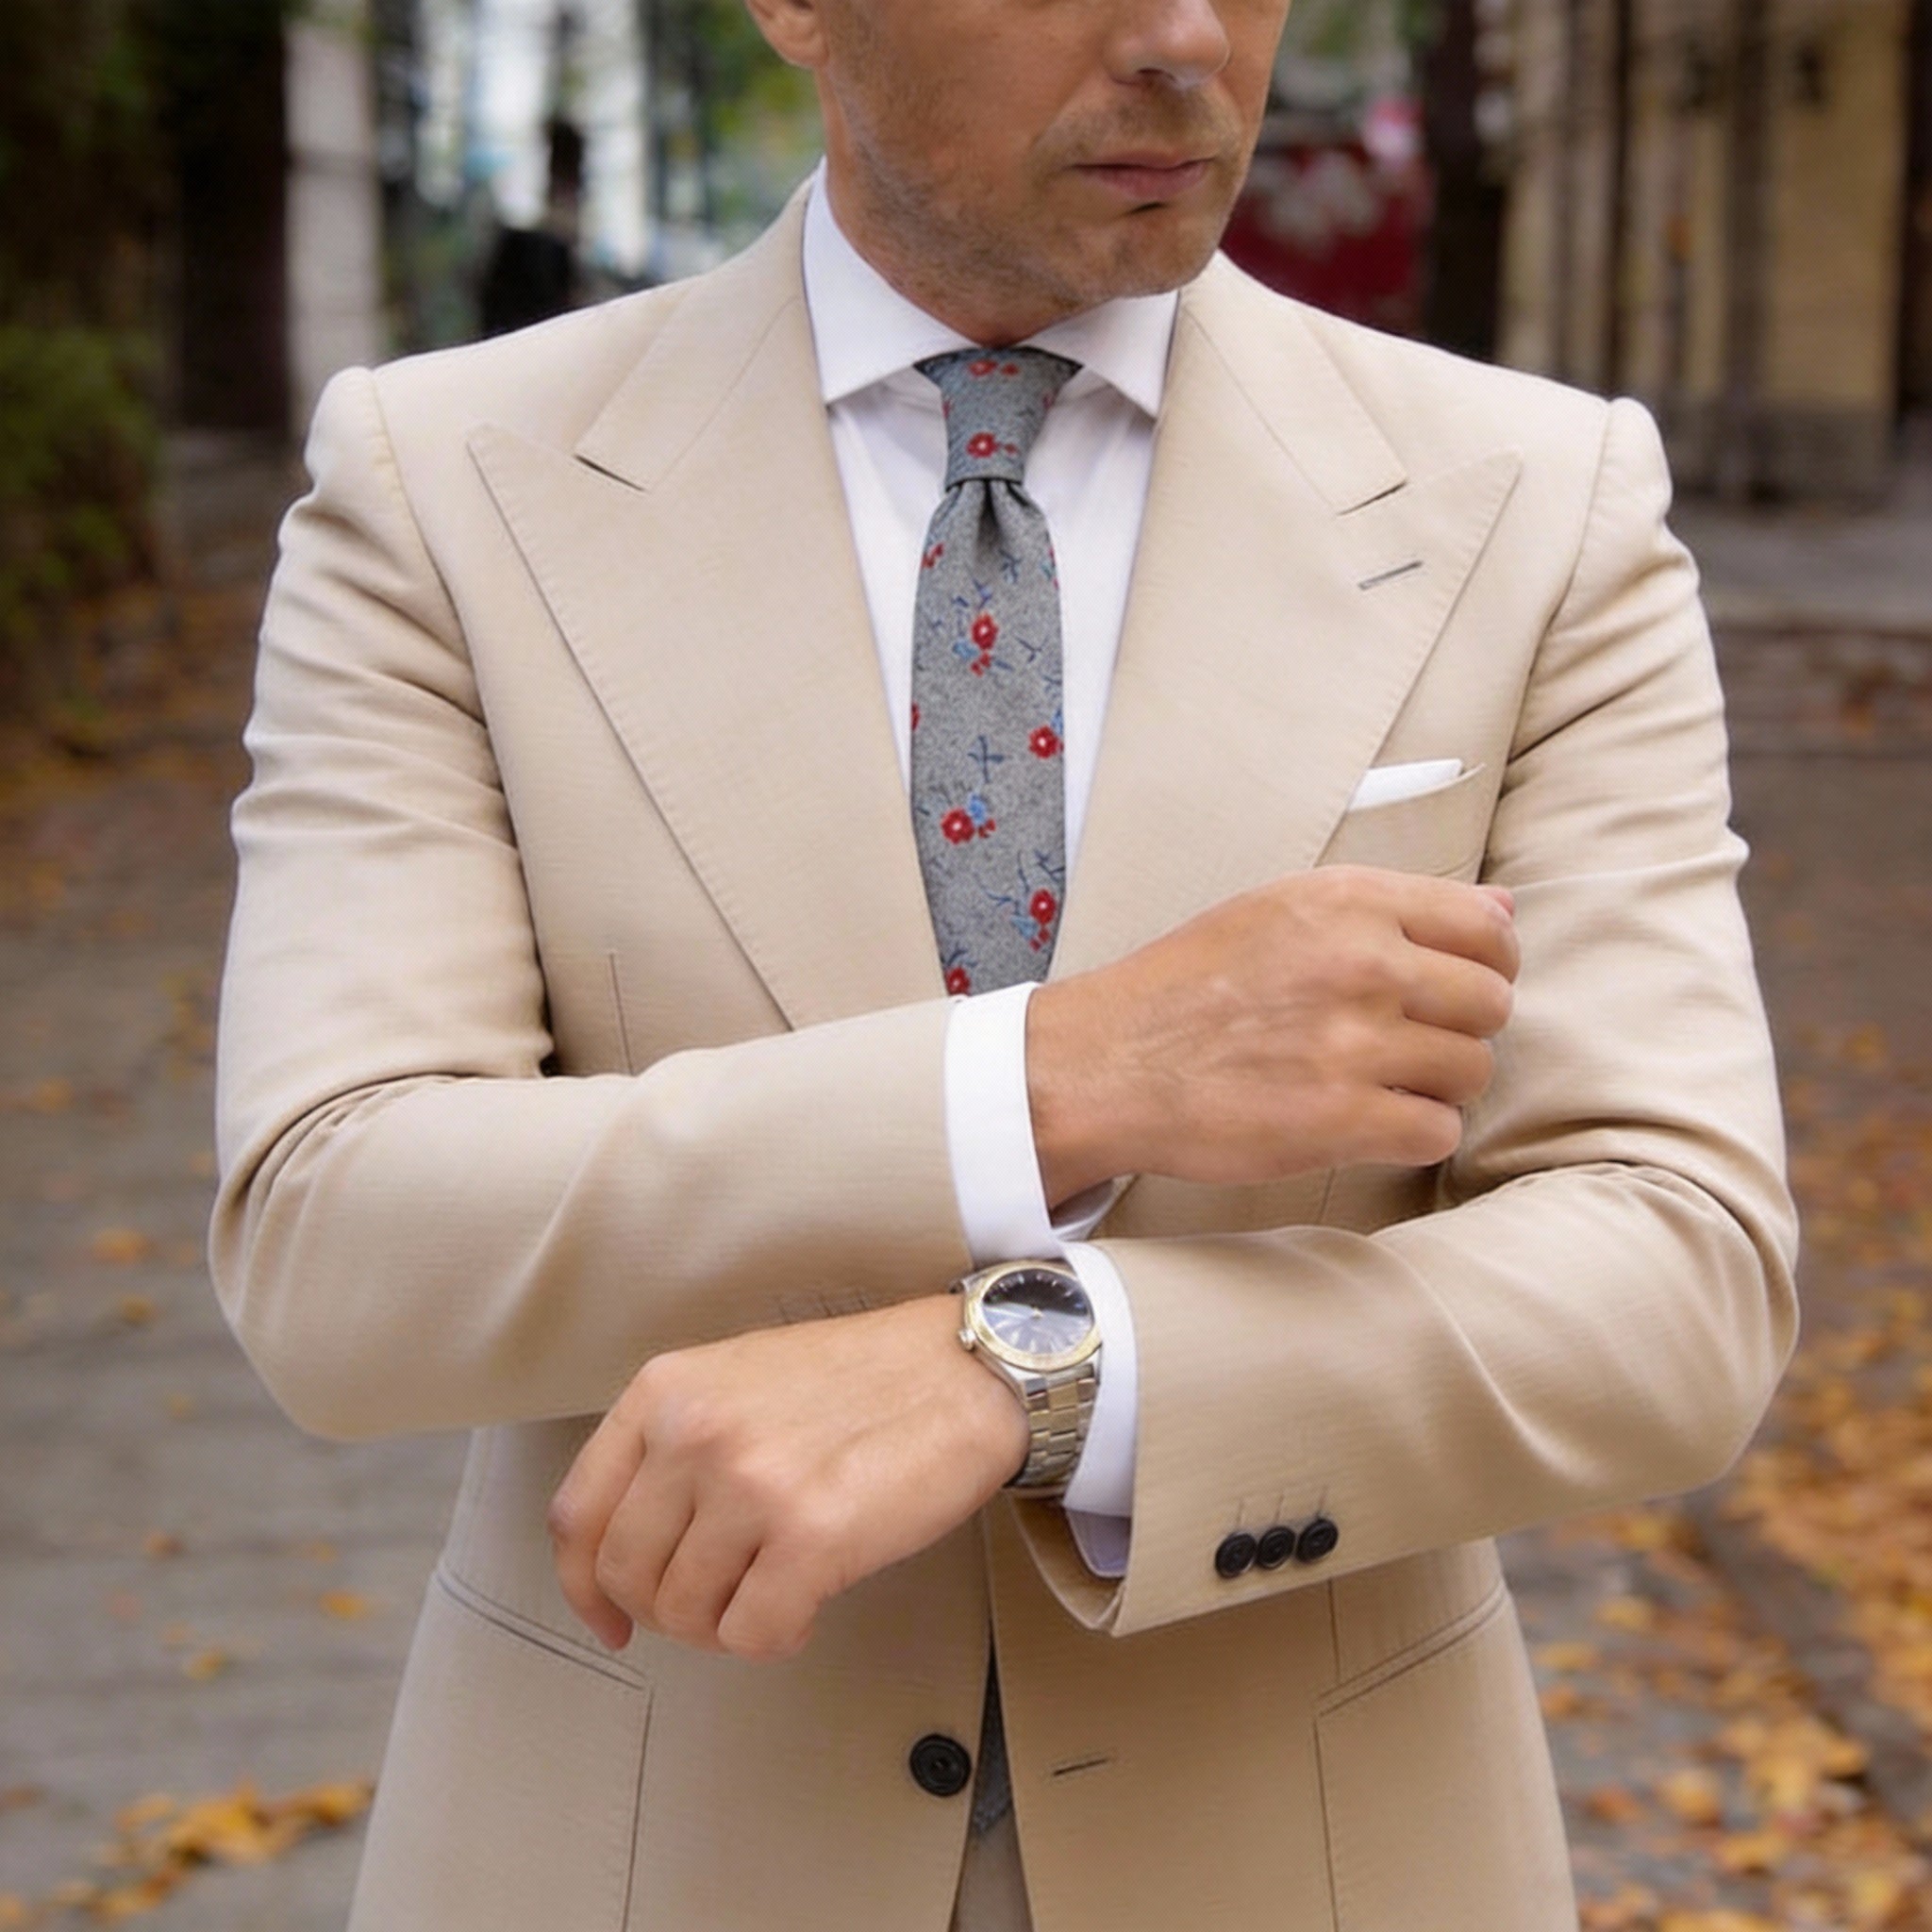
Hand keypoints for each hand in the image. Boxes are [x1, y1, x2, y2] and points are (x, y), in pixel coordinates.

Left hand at [548, 1295, 1028, 1661]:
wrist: (964, 1370)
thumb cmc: (861, 1380)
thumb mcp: (738, 1380)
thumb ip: (675, 1445)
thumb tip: (630, 1555)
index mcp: (666, 1391)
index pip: (578, 1514)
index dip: (583, 1586)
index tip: (608, 1619)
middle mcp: (695, 1433)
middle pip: (625, 1575)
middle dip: (666, 1613)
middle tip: (717, 1604)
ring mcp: (750, 1484)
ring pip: (685, 1613)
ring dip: (725, 1624)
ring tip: (773, 1592)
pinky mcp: (811, 1536)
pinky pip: (752, 1635)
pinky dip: (776, 1638)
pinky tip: (807, 1606)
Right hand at [1028, 866, 1518, 1201]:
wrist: (1108, 1063)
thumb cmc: (1186, 988)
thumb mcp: (1280, 910)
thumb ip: (1391, 908)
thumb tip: (1504, 909)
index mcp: (1348, 901)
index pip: (1488, 928)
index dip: (1486, 965)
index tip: (1455, 988)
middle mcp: (1362, 962)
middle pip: (1491, 1003)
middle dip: (1460, 1029)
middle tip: (1408, 1045)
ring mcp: (1355, 1042)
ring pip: (1472, 1070)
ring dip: (1437, 1086)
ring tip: (1380, 1085)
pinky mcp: (1343, 1118)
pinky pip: (1438, 1132)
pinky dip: (1412, 1135)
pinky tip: (1368, 1124)